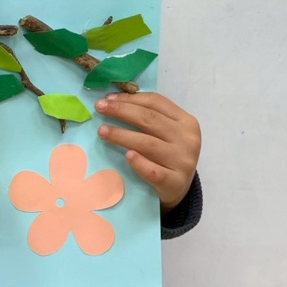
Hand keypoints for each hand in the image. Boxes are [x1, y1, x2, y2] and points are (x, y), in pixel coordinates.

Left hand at [96, 92, 200, 212]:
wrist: (179, 188)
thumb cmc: (167, 155)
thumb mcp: (167, 132)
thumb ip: (150, 117)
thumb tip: (114, 101)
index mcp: (186, 121)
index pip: (156, 102)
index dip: (130, 98)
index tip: (108, 98)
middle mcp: (187, 139)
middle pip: (150, 119)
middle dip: (122, 111)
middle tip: (99, 108)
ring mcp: (182, 161)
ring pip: (149, 144)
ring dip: (122, 135)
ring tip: (102, 131)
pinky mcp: (175, 183)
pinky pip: (154, 171)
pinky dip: (139, 163)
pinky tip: (127, 156)